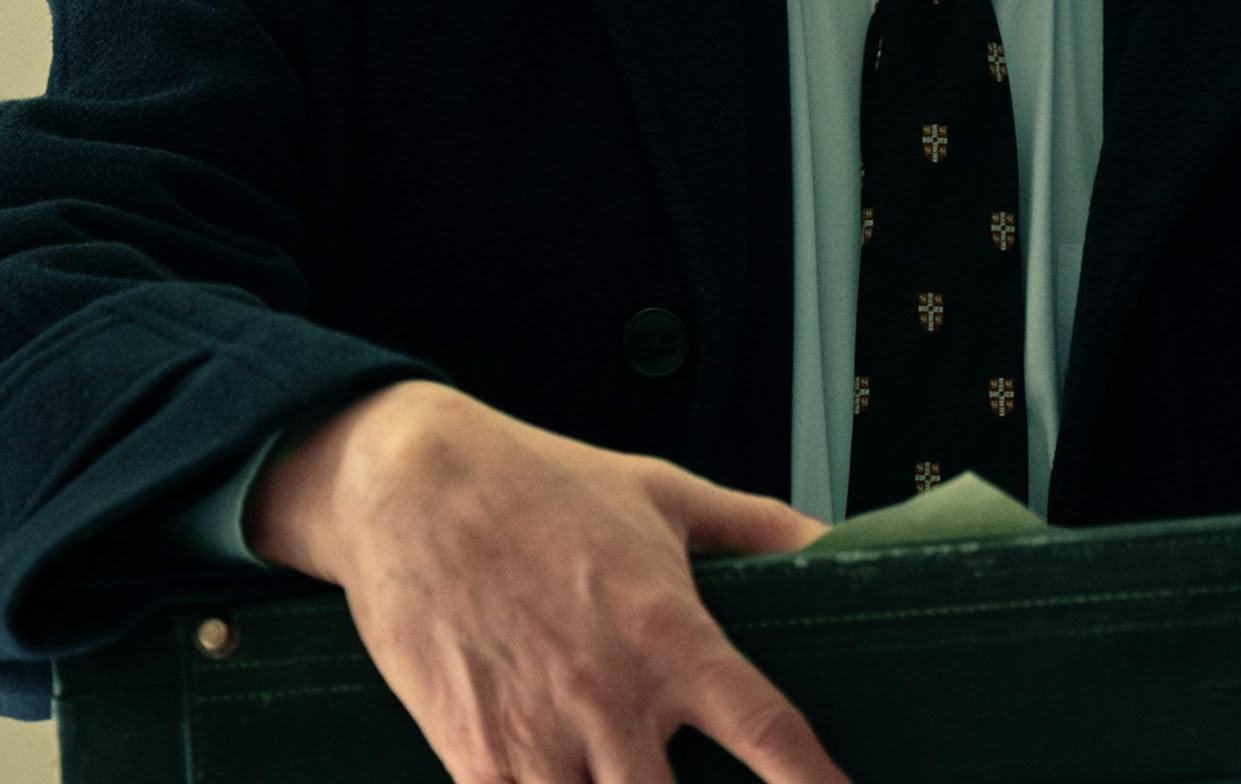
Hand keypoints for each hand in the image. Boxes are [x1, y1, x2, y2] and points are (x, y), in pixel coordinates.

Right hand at [250, 380, 845, 783]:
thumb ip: (757, 529)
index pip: (763, 727)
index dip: (811, 779)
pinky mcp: (473, 757)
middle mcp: (609, 696)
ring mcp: (537, 737)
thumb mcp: (664, 493)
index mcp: (668, 632)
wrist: (408, 487)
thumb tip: (832, 544)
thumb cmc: (541, 485)